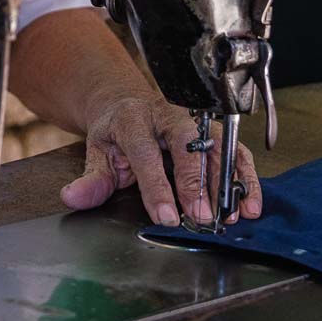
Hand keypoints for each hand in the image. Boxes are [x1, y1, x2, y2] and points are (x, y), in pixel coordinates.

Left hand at [60, 93, 260, 227]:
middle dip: (198, 184)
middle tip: (202, 217)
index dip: (157, 187)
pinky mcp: (213, 131)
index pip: (146, 153)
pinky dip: (245, 177)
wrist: (129, 103)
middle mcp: (168, 116)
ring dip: (229, 183)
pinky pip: (235, 152)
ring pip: (218, 147)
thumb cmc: (116, 131)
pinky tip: (248, 203)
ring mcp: (195, 122)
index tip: (167, 216)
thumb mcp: (96, 152)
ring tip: (233, 215)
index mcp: (133, 119)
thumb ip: (91, 179)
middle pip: (189, 146)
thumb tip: (73, 198)